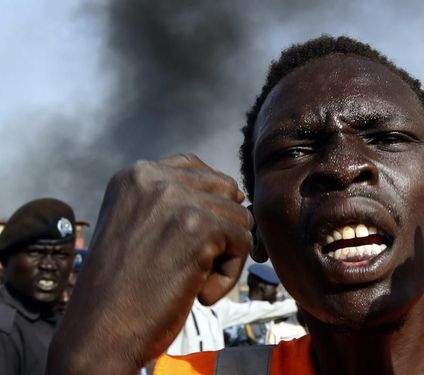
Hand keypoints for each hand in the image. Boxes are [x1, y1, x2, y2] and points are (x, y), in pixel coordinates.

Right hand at [48, 155, 252, 373]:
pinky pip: (243, 242)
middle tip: (193, 264)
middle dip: (221, 229)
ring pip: (239, 216)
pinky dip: (228, 275)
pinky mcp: (199, 226)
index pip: (198, 170)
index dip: (207, 207)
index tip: (189, 242)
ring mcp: (176, 200)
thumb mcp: (138, 225)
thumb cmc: (124, 288)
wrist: (100, 333)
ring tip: (192, 279)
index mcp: (135, 174)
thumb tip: (238, 192)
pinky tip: (198, 293)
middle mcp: (153, 178)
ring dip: (225, 254)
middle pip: (225, 190)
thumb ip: (176, 201)